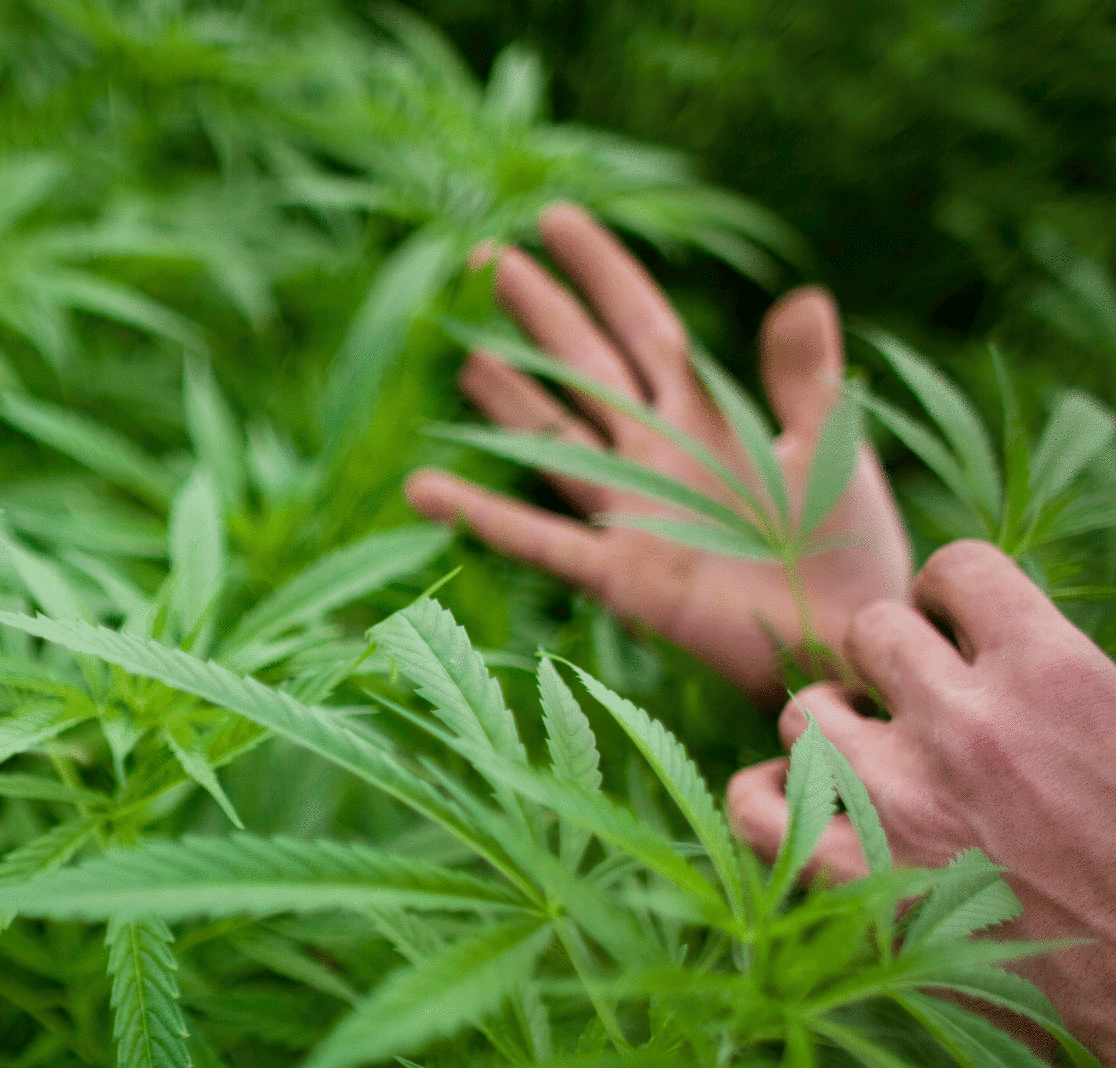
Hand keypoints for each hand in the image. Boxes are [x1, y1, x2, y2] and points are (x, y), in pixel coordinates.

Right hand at [405, 203, 912, 704]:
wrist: (850, 639)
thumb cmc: (849, 550)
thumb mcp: (831, 448)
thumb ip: (804, 377)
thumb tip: (804, 293)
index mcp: (709, 417)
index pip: (641, 326)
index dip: (600, 272)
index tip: (555, 220)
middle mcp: (657, 456)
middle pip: (584, 368)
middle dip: (540, 312)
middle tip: (489, 258)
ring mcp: (631, 514)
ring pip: (552, 439)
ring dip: (508, 397)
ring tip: (462, 352)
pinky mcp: (619, 576)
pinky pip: (537, 539)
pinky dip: (481, 514)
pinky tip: (424, 489)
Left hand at [727, 541, 1115, 1066]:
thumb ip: (1073, 676)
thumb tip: (1032, 650)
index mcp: (1052, 672)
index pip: (960, 569)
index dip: (956, 595)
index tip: (964, 630)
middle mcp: (961, 722)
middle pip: (869, 632)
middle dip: (891, 660)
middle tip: (921, 705)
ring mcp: (895, 801)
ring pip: (804, 711)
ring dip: (832, 726)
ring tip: (869, 758)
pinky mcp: (854, 881)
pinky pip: (755, 807)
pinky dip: (767, 799)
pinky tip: (803, 806)